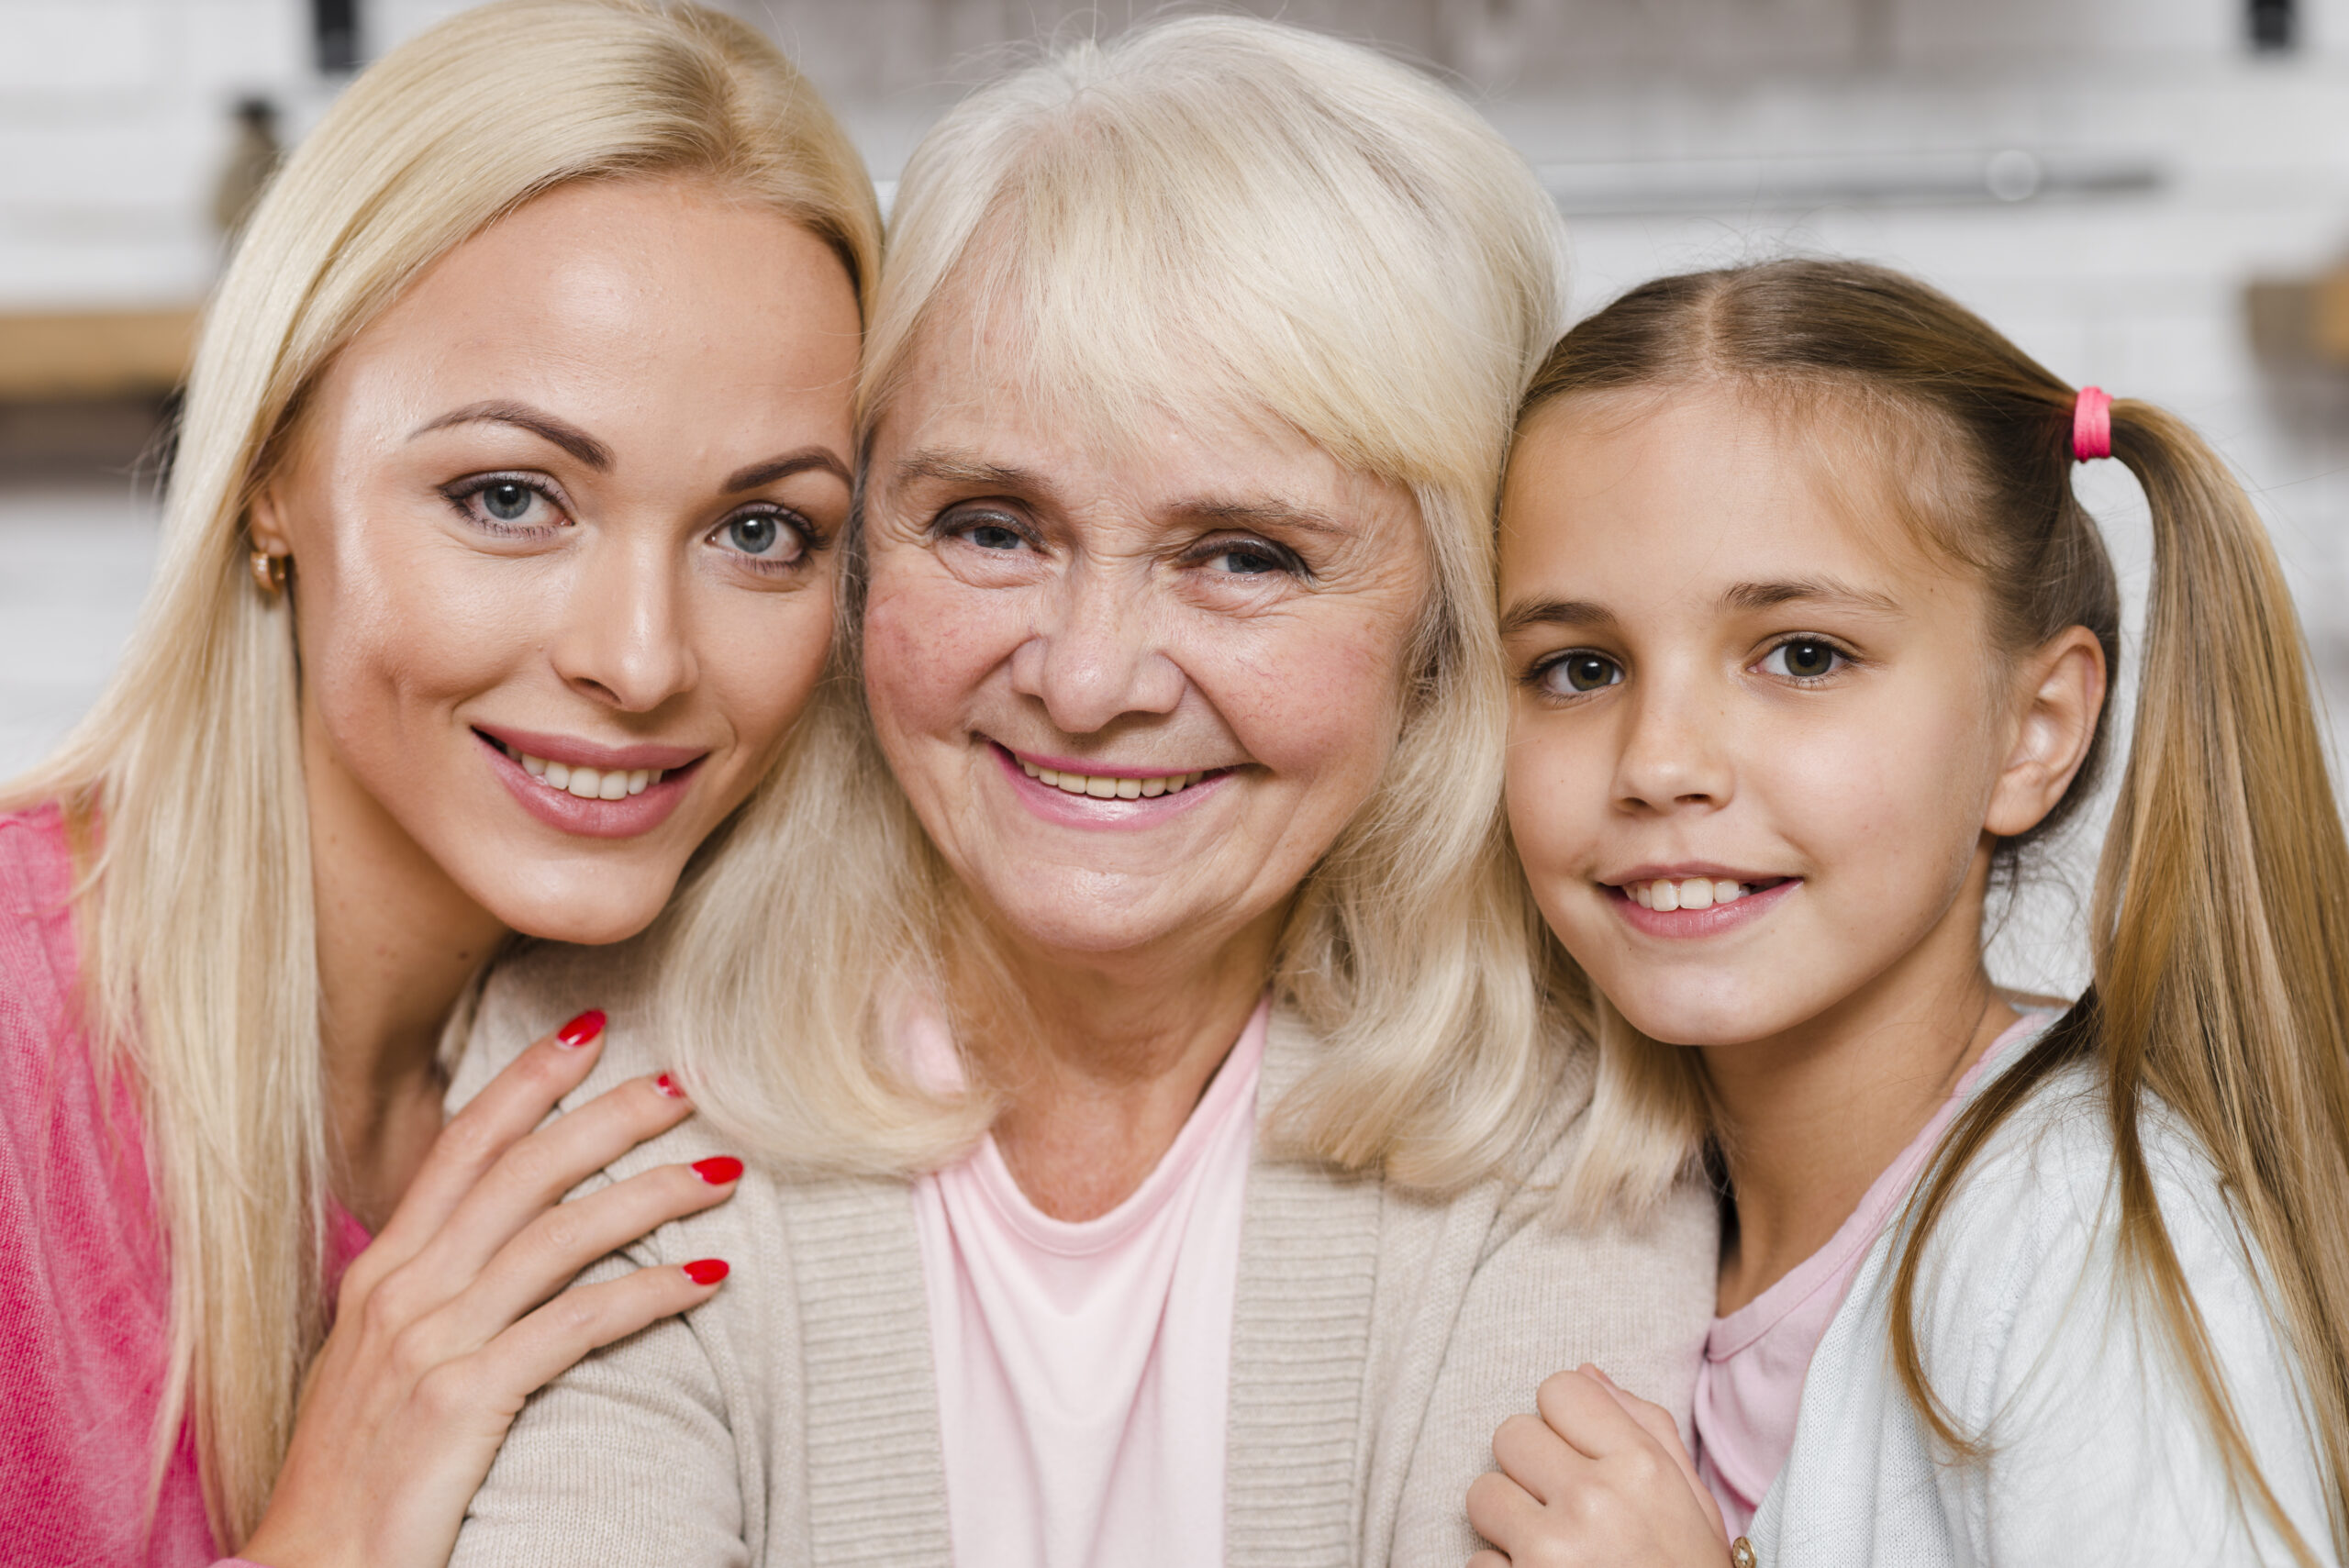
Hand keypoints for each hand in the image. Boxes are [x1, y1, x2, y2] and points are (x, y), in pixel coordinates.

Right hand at [238, 1010, 740, 1567]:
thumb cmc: (358, 1471)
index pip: (462, 1147)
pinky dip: (651, 1294)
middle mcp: (403, 1291)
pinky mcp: (464, 1402)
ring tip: (722, 1171)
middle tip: (684, 1081)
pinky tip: (708, 1277)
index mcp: (382, 1270)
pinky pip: (577, 1325)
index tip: (588, 1032)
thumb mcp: (378, 1358)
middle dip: (610, 1116)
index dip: (526, 1083)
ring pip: (561, 1235)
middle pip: (523, 1171)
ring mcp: (431, 1343)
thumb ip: (431, 1289)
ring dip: (652, 1195)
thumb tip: (495, 1237)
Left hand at [1466, 1364, 1730, 1567]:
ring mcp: (1551, 1551)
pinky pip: (1476, 1560)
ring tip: (1552, 1550)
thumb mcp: (1692, 1502)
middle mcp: (1594, 1500)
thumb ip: (1643, 1428)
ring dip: (1507, 1521)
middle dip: (1530, 1469)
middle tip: (1564, 1507)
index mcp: (1641, 1468)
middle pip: (1510, 1433)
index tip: (1580, 1457)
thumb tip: (1585, 1372)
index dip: (1564, 1422)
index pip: (1560, 1388)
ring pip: (1482, 1493)